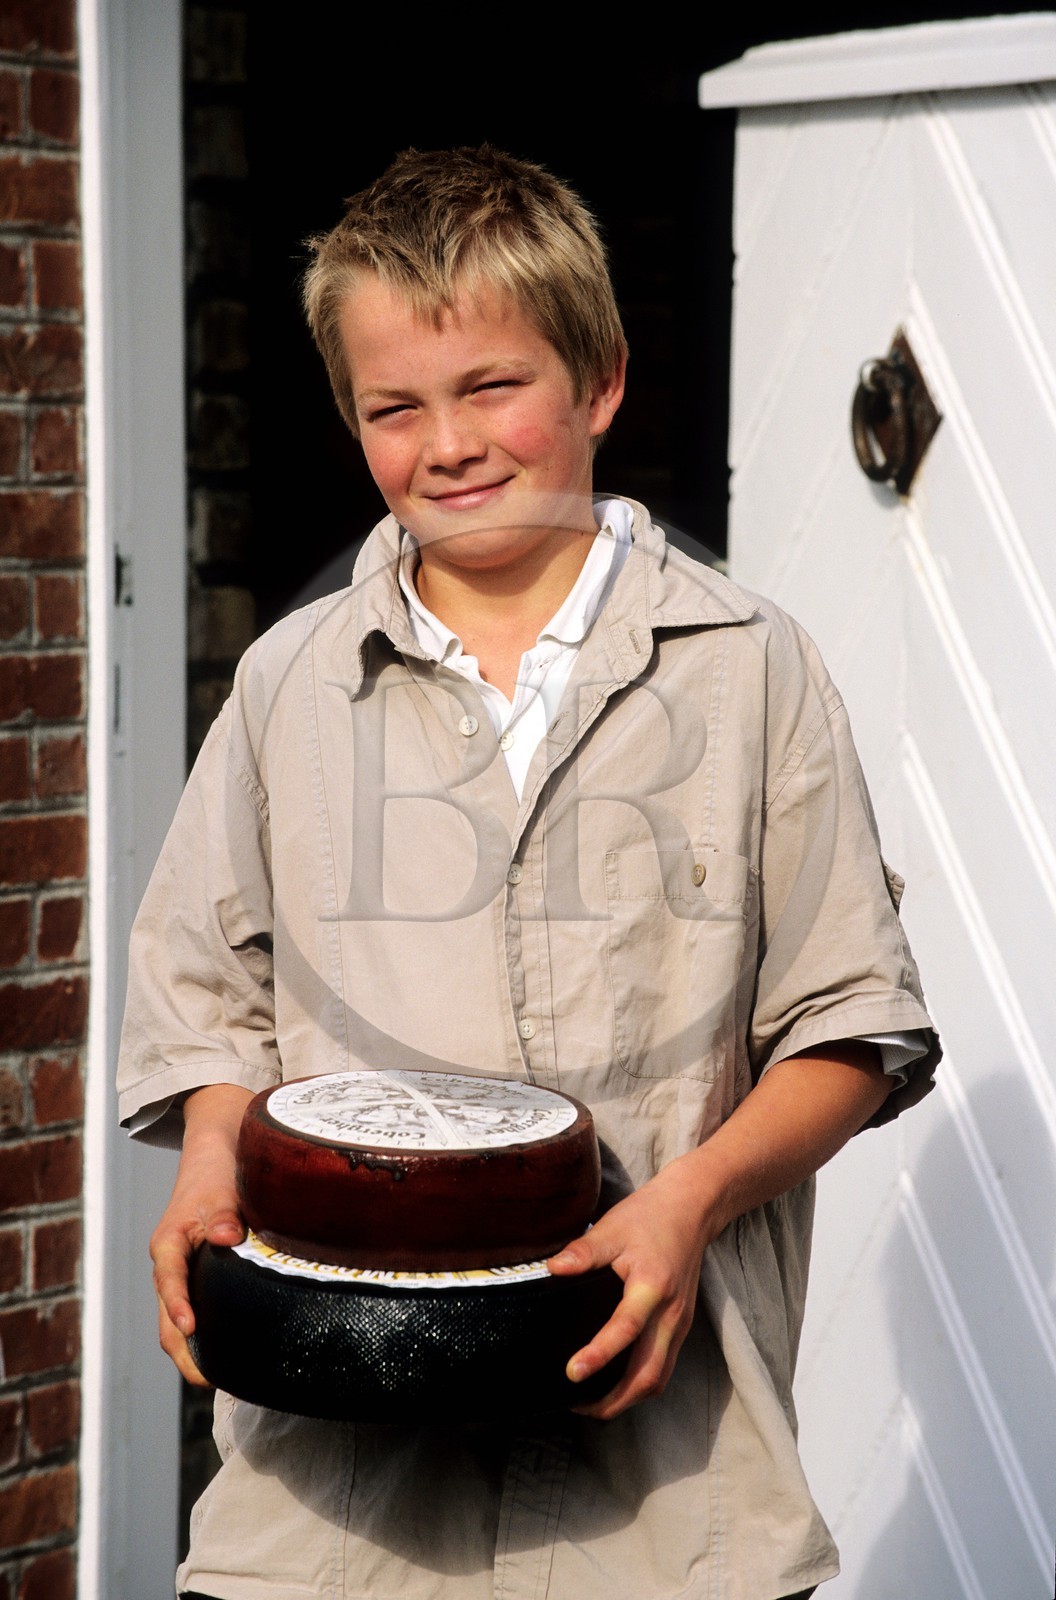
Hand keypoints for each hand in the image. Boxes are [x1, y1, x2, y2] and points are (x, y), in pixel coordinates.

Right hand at [150, 1084, 252, 1385]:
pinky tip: (231, 1350)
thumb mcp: (219, 1186)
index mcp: (168, 1243)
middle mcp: (170, 1264)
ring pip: (178, 1321)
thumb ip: (221, 1211)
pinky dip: (206, 1334)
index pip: (168, 1282)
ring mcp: (182, 1273)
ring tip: (221, 1378)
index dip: (177, 1307)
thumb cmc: (217, 1170)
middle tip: (209, 1380)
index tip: (190, 1329)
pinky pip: (196, 1310)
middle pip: (167, 1318)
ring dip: (193, 1350)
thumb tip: (223, 1236)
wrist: (217, 1152)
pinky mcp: (198, 1275)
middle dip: (184, 1352)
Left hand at [547, 1154, 714, 1420]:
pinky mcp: (681, 1326)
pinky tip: (615, 1383)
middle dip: (614, 1399)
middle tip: (577, 1405)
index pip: (626, 1330)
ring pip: (659, 1378)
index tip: (572, 1373)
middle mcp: (671, 1314)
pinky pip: (663, 1367)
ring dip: (628, 1399)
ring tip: (592, 1403)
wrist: (692, 1210)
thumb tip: (551, 1269)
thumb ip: (583, 1252)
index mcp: (653, 1287)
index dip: (599, 1354)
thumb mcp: (613, 1227)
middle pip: (648, 1375)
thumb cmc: (650, 1217)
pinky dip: (640, 1384)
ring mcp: (680, 1323)